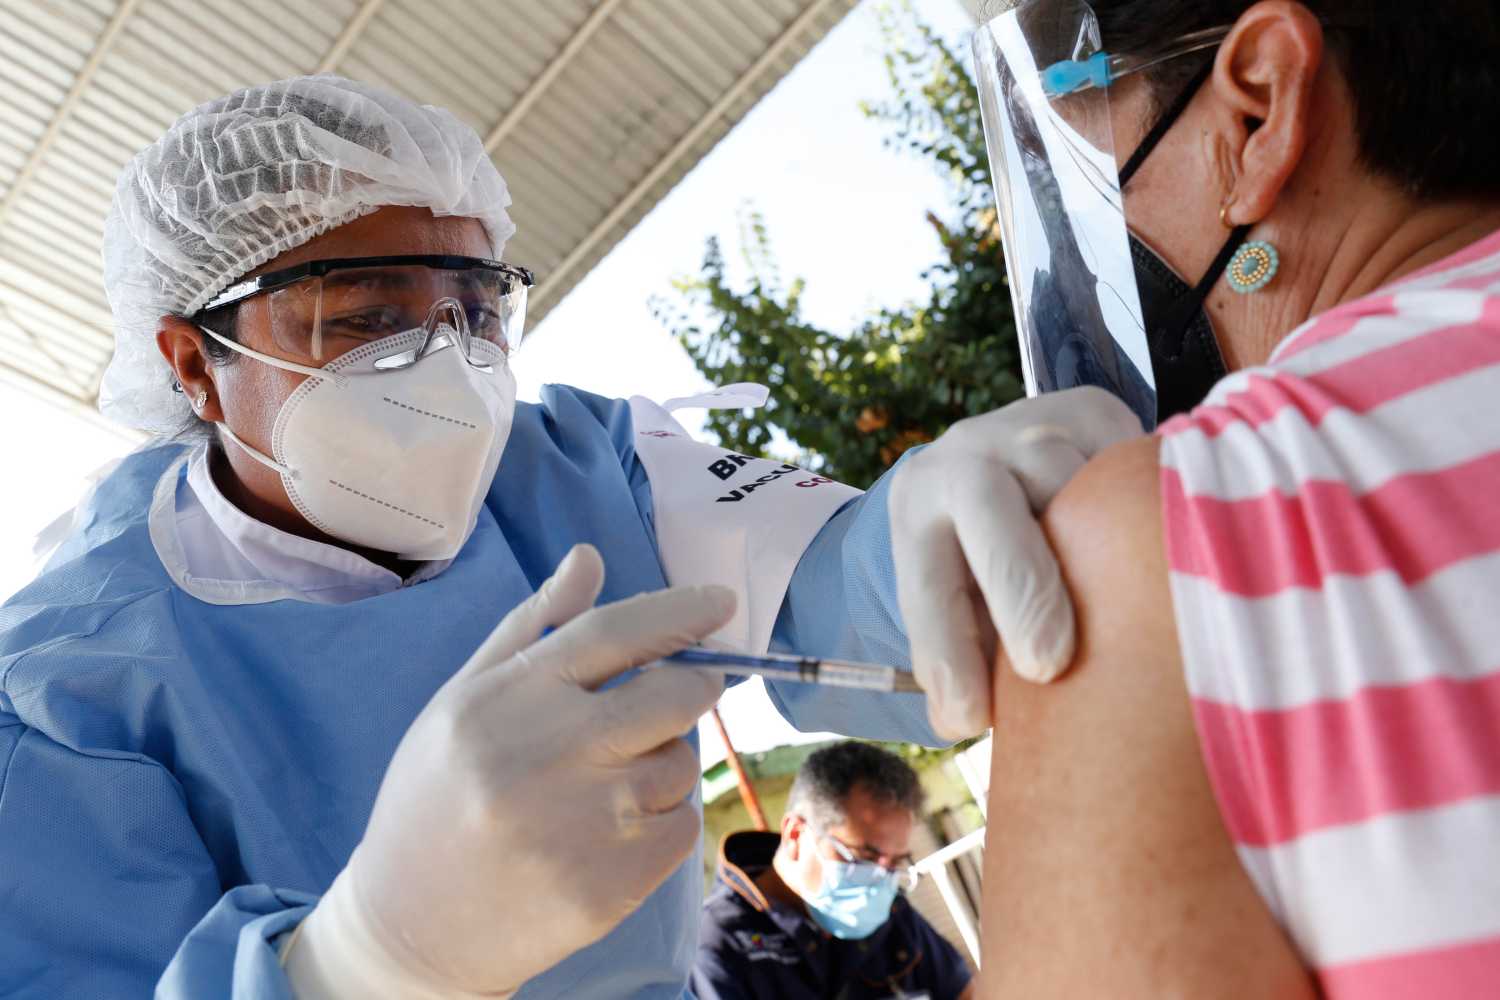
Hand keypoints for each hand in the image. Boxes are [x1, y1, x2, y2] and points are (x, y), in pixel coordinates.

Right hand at [283, 544, 732, 997]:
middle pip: (674, 693)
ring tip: (605, 785)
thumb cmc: (437, 797)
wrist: (410, 924)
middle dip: (693, 684)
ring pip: (681, 763)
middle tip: (678, 691)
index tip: (721, 601)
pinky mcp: (610, 883)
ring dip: (662, 763)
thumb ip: (532, 627)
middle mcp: (550, 754)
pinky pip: (680, 827)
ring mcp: (586, 823)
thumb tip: (590, 557)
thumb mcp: (464, 700)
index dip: (678, 611)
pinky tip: (609, 834)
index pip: (614, 634)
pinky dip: (661, 823)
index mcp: (510, 699)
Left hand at [888, 387, 1142, 738]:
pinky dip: (1152, 513)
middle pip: (993, 512)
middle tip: (1049, 665)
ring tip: (1129, 618)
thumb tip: (960, 719)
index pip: (929, 582)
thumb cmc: (974, 559)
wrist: (995, 461)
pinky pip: (1133, 465)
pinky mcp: (1098, 413)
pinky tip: (1171, 560)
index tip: (973, 716)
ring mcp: (1035, 424)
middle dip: (1022, 591)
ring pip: (1076, 485)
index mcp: (919, 505)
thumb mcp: (950, 602)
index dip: (950, 651)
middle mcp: (968, 453)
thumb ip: (956, 660)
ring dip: (1108, 554)